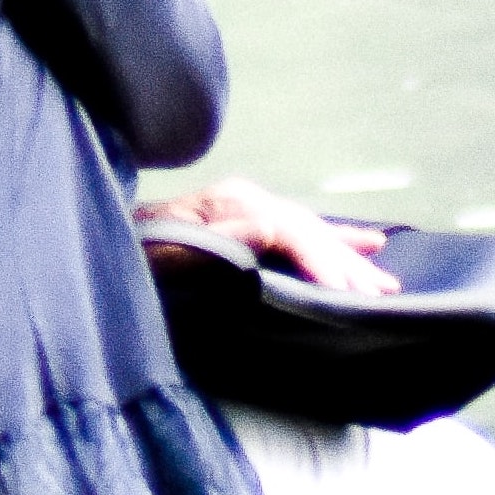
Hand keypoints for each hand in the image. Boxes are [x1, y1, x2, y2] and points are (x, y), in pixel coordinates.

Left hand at [137, 174, 400, 293]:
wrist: (109, 240)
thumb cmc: (136, 252)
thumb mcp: (170, 249)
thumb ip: (220, 238)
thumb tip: (270, 227)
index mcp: (231, 203)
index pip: (291, 229)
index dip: (320, 259)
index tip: (343, 291)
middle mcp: (246, 199)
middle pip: (310, 230)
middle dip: (346, 264)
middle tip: (379, 294)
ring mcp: (249, 206)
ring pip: (313, 231)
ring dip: (351, 257)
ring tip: (385, 281)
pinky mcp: (249, 219)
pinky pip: (302, 230)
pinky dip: (336, 240)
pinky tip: (370, 244)